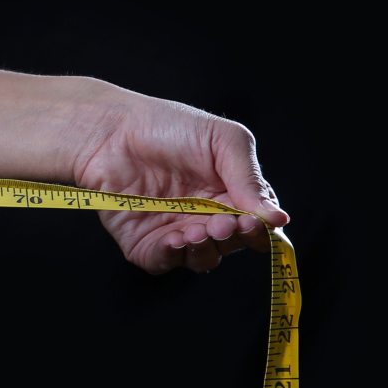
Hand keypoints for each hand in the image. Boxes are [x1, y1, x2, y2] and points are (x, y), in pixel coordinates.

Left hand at [72, 94, 289, 274]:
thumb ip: (249, 179)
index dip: (258, 229)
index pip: (256, 224)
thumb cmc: (167, 126)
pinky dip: (173, 256)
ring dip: (206, 250)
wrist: (110, 130)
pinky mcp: (143, 241)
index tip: (251, 221)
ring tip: (197, 229)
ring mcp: (174, 230)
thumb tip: (277, 219)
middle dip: (232, 238)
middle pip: (232, 244)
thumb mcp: (223, 141)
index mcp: (230, 193)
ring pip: (202, 258)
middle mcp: (205, 215)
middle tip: (223, 223)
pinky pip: (163, 262)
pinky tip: (174, 239)